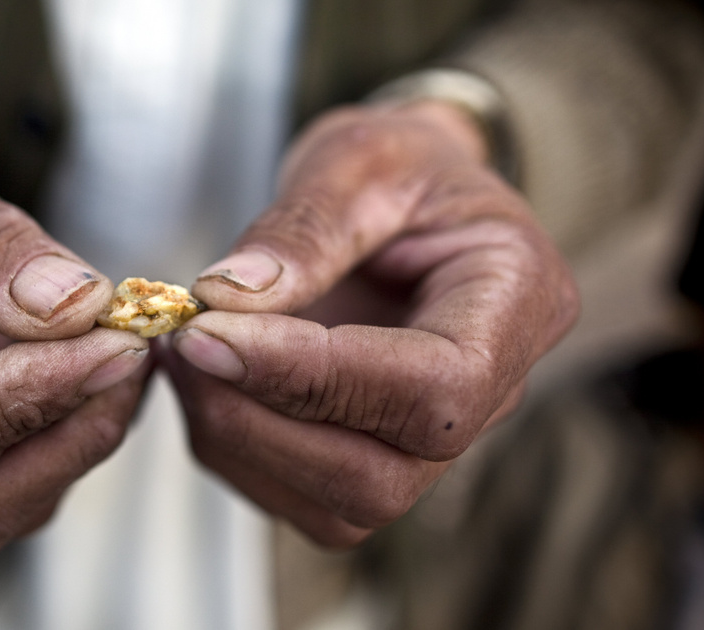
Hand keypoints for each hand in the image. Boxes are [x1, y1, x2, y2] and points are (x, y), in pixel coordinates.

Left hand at [164, 102, 578, 545]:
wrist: (408, 195)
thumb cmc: (400, 166)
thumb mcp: (358, 160)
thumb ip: (302, 228)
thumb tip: (226, 299)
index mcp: (517, 308)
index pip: (431, 389)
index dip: (312, 375)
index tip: (210, 332)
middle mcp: (491, 399)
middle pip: (382, 478)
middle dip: (260, 422)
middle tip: (185, 342)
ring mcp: (431, 444)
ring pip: (336, 506)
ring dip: (236, 438)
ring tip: (186, 350)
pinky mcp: (372, 460)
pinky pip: (298, 496)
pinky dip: (231, 447)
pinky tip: (202, 377)